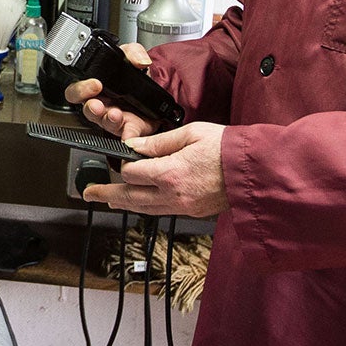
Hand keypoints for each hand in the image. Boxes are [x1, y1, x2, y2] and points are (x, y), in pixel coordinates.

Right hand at [64, 42, 157, 139]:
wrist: (155, 95)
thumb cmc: (135, 78)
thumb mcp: (132, 58)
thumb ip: (133, 52)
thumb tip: (140, 60)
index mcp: (95, 87)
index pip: (77, 90)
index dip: (81, 89)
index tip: (94, 84)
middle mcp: (101, 104)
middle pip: (86, 109)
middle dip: (90, 108)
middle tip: (97, 103)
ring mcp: (113, 118)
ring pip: (104, 122)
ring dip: (108, 119)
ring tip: (115, 114)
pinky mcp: (129, 129)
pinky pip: (126, 134)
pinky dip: (127, 135)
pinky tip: (129, 133)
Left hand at [82, 122, 229, 217]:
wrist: (255, 171)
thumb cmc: (228, 149)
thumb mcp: (191, 134)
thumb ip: (159, 142)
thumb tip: (135, 145)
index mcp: (170, 173)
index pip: (131, 173)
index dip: (123, 164)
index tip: (121, 155)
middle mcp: (173, 195)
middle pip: (130, 198)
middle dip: (107, 194)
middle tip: (90, 193)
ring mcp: (183, 206)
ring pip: (144, 209)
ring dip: (124, 204)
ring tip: (108, 200)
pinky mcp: (192, 211)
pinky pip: (161, 211)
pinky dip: (146, 207)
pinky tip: (140, 202)